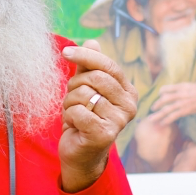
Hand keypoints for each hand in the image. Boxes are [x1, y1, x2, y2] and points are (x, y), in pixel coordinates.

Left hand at [60, 40, 137, 191]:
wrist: (80, 153)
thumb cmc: (83, 118)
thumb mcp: (85, 89)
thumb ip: (89, 67)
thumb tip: (92, 41)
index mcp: (128, 92)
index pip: (107, 65)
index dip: (85, 56)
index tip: (65, 52)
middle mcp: (130, 106)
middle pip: (95, 78)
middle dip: (75, 86)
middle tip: (72, 99)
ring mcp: (119, 121)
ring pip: (84, 95)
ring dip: (70, 103)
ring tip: (75, 114)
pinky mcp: (105, 134)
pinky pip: (78, 111)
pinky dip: (69, 116)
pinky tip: (74, 126)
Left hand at [147, 81, 195, 126]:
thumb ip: (192, 88)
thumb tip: (190, 89)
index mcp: (184, 85)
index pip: (168, 88)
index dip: (162, 91)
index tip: (160, 95)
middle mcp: (182, 93)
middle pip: (165, 99)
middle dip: (157, 104)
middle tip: (152, 108)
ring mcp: (184, 102)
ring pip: (167, 108)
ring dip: (158, 114)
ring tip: (151, 119)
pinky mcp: (188, 110)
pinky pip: (175, 115)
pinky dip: (167, 120)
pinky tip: (162, 123)